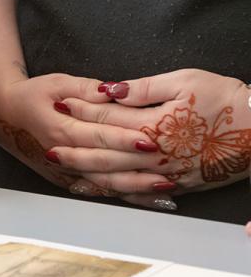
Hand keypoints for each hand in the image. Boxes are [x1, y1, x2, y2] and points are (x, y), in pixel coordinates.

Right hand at [0, 73, 174, 208]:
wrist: (3, 113)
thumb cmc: (31, 95)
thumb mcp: (56, 82)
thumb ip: (86, 89)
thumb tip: (112, 90)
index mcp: (60, 128)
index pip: (98, 136)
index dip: (125, 139)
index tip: (151, 140)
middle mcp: (62, 154)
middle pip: (105, 164)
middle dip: (138, 167)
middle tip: (167, 167)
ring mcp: (63, 171)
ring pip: (104, 184)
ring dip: (135, 188)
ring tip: (165, 189)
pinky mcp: (66, 180)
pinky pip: (98, 192)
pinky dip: (123, 196)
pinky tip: (146, 199)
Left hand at [53, 70, 250, 193]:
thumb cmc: (227, 100)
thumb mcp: (185, 82)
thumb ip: (143, 88)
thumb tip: (110, 89)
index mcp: (154, 127)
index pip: (107, 118)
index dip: (81, 110)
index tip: (60, 104)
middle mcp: (156, 156)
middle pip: (105, 155)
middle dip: (74, 152)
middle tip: (48, 149)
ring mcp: (167, 175)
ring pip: (119, 180)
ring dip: (89, 177)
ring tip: (65, 174)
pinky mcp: (180, 186)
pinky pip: (141, 194)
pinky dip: (117, 192)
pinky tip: (103, 190)